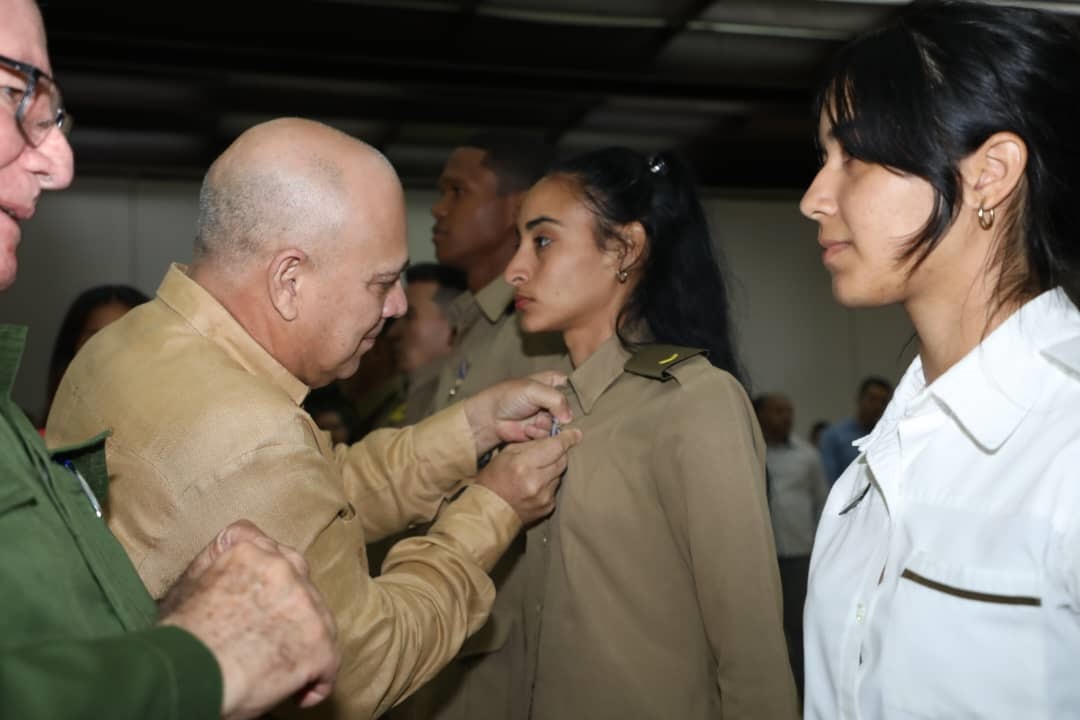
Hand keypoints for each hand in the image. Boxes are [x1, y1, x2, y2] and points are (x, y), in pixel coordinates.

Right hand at [158, 521, 339, 719]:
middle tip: (270, 636)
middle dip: (289, 609)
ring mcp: (306, 604)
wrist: (186, 674)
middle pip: (300, 582)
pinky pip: (330, 660)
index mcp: (250, 550)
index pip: (268, 546)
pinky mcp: (319, 641)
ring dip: (303, 643)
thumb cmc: (177, 641)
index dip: (267, 577)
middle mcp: (284, 568)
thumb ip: (215, 564)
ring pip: (319, 620)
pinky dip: (317, 679)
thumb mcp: (187, 585)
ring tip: (277, 667)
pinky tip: (296, 691)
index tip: (260, 600)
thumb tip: (224, 560)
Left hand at [463, 372, 573, 452]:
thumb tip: (569, 418)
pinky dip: (540, 434)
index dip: (575, 397)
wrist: (490, 418)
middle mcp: (554, 400)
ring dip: (546, 425)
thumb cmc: (508, 397)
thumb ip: (556, 399)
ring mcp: (549, 417)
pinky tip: (527, 430)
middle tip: (546, 414)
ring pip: (562, 426)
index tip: (567, 404)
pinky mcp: (543, 432)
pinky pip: (551, 437)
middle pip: (570, 410)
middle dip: (559, 415)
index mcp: (554, 382)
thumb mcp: (533, 390)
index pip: (574, 388)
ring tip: (532, 422)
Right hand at [475, 429, 581, 524]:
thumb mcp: (506, 454)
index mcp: (523, 465)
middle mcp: (537, 482)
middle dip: (559, 453)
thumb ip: (531, 444)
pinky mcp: (548, 508)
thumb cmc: (493, 480)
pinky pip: (555, 488)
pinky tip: (535, 485)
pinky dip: (549, 483)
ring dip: (553, 469)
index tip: (575, 434)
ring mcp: (544, 497)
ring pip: (560, 474)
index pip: (555, 447)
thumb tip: (552, 437)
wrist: (488, 513)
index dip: (567, 439)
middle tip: (550, 451)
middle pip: (562, 460)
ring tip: (537, 470)